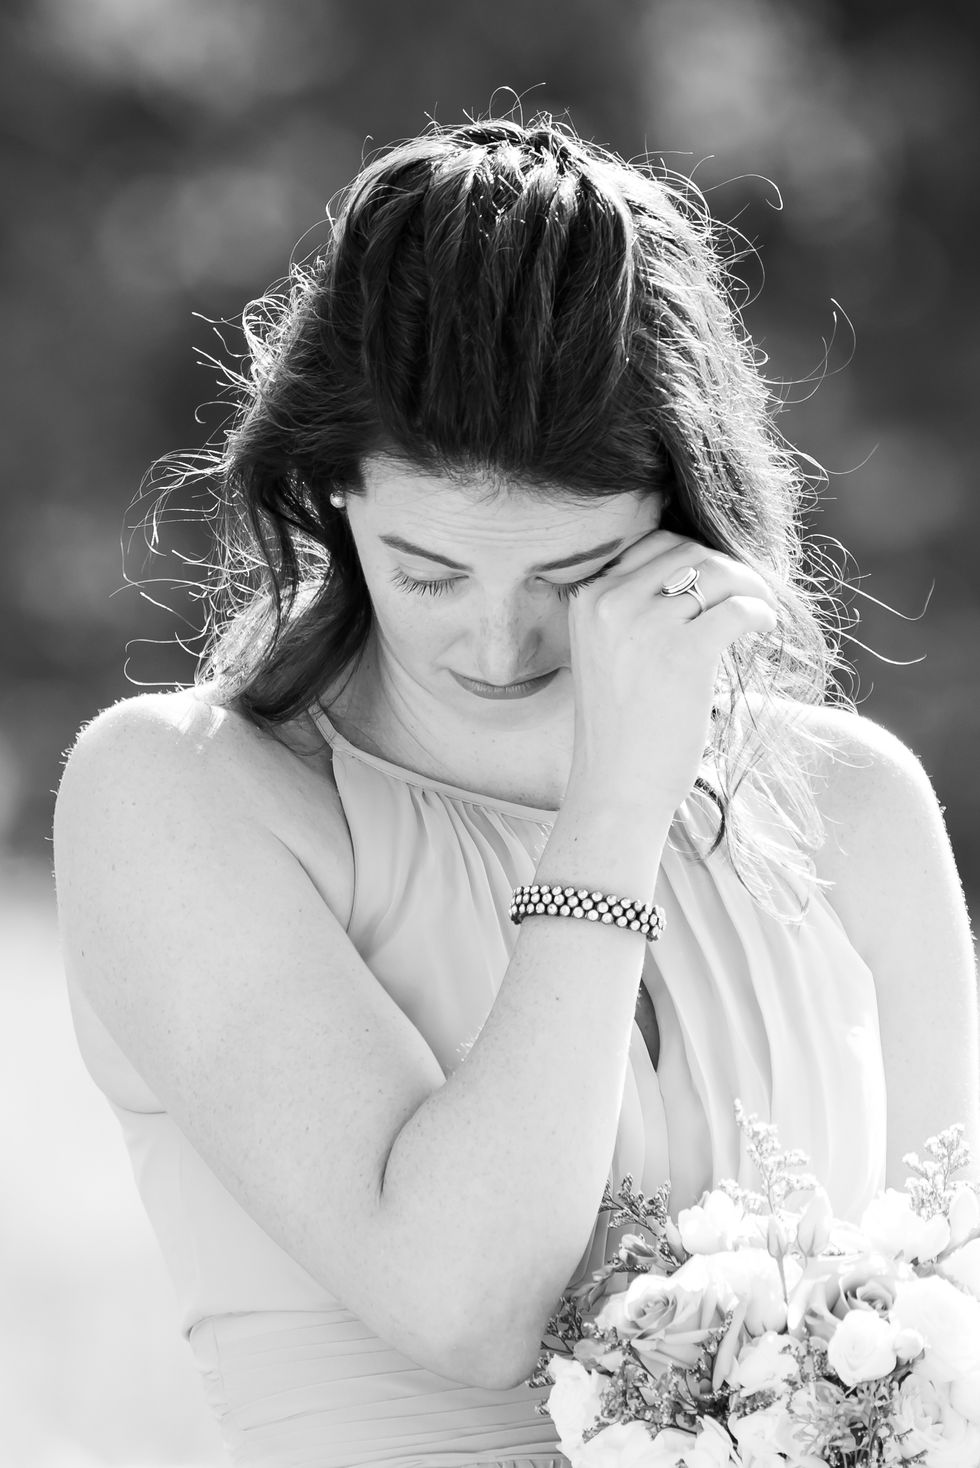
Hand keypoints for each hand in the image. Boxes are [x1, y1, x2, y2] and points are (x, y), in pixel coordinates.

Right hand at [564, 529, 778, 815]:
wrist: (615, 785)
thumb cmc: (617, 727)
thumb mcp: (604, 652)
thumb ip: (630, 611)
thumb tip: (695, 574)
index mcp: (587, 598)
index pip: (651, 544)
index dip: (693, 554)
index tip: (715, 578)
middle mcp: (610, 603)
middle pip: (687, 550)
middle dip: (724, 565)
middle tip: (746, 591)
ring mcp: (645, 626)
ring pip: (717, 573)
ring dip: (749, 585)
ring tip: (760, 607)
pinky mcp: (684, 653)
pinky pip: (737, 609)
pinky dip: (759, 612)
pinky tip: (763, 626)